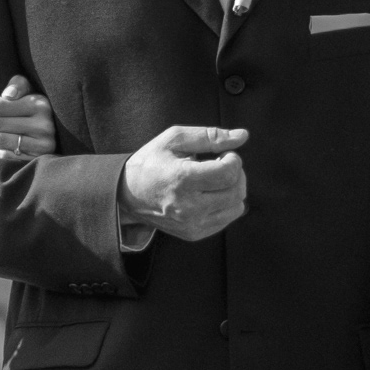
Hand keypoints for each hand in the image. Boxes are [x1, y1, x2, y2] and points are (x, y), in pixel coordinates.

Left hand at [0, 75, 56, 159]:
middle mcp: (43, 125)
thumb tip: (7, 95)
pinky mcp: (35, 160)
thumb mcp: (28, 92)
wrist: (50, 134)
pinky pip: (5, 156)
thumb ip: (17, 85)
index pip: (0, 106)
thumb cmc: (32, 109)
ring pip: (0, 140)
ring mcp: (41, 145)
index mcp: (40, 105)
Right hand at [118, 125, 248, 240]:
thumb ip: (210, 136)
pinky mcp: (193, 234)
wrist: (126, 194)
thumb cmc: (151, 162)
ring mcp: (191, 224)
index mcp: (182, 179)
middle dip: (236, 174)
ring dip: (233, 190)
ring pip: (237, 207)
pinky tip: (209, 194)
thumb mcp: (174, 139)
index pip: (229, 173)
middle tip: (221, 165)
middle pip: (236, 191)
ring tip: (214, 181)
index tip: (222, 154)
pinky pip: (227, 219)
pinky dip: (225, 204)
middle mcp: (188, 207)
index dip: (233, 159)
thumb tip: (243, 136)